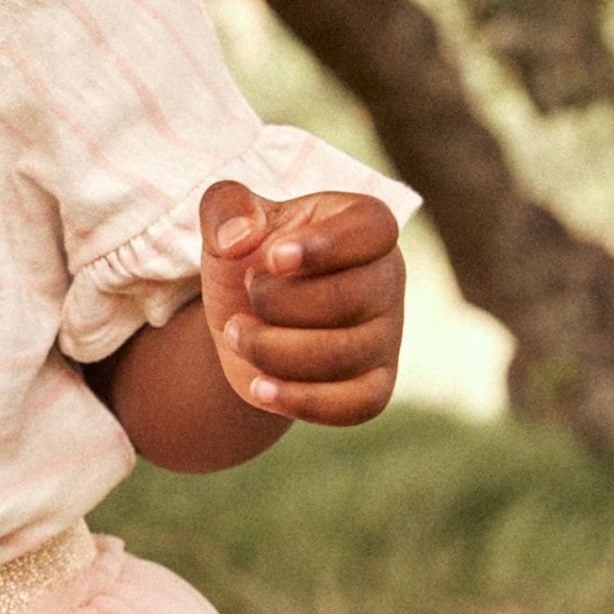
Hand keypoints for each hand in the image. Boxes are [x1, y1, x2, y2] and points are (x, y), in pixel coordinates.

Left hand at [199, 181, 403, 426]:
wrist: (245, 318)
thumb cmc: (247, 257)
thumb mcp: (226, 221)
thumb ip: (224, 207)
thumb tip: (238, 238)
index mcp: (365, 224)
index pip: (372, 230)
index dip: (324, 246)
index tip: (274, 258)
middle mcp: (388, 277)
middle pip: (346, 300)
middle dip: (276, 302)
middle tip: (246, 293)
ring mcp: (387, 335)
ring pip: (342, 356)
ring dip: (272, 349)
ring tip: (237, 332)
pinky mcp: (375, 385)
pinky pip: (355, 405)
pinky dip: (301, 401)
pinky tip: (259, 387)